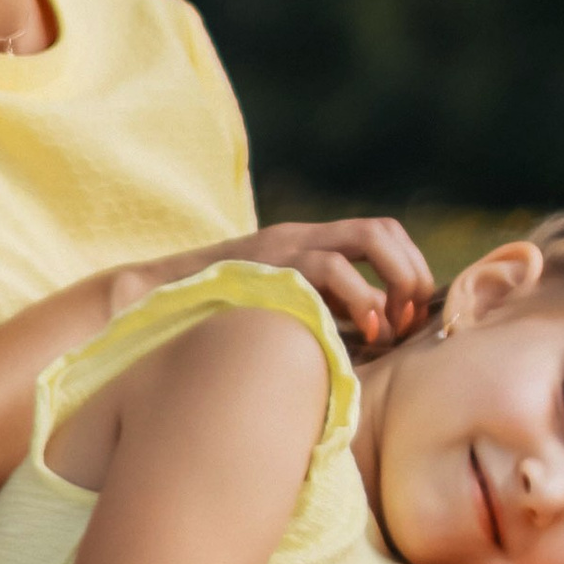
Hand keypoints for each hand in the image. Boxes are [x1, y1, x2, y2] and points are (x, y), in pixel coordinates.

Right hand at [233, 218, 435, 348]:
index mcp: (308, 243)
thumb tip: (379, 334)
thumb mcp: (280, 308)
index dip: (409, 267)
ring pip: (367, 237)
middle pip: (382, 229)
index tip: (409, 314)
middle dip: (410, 274)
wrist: (153, 303)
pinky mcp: (273, 267)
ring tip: (387, 327)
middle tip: (407, 320)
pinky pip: (329, 268)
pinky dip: (361, 299)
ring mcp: (287, 248)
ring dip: (395, 281)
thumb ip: (323, 310)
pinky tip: (362, 334)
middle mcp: (302, 237)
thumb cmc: (218, 319)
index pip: (380, 232)